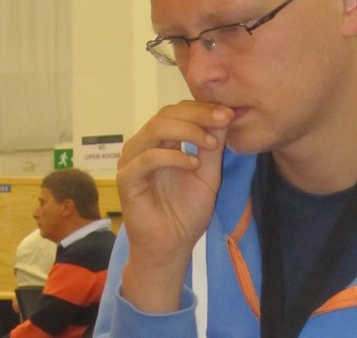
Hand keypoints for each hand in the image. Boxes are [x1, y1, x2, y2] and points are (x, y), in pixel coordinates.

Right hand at [117, 100, 233, 311]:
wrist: (172, 247)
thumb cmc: (187, 212)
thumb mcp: (209, 173)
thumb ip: (213, 145)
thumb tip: (225, 114)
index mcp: (161, 141)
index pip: (178, 111)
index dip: (203, 108)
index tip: (229, 112)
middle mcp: (143, 145)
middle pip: (167, 114)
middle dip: (199, 114)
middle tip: (223, 119)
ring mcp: (132, 160)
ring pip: (156, 129)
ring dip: (188, 131)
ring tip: (211, 144)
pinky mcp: (127, 179)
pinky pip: (147, 158)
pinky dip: (173, 157)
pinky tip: (194, 164)